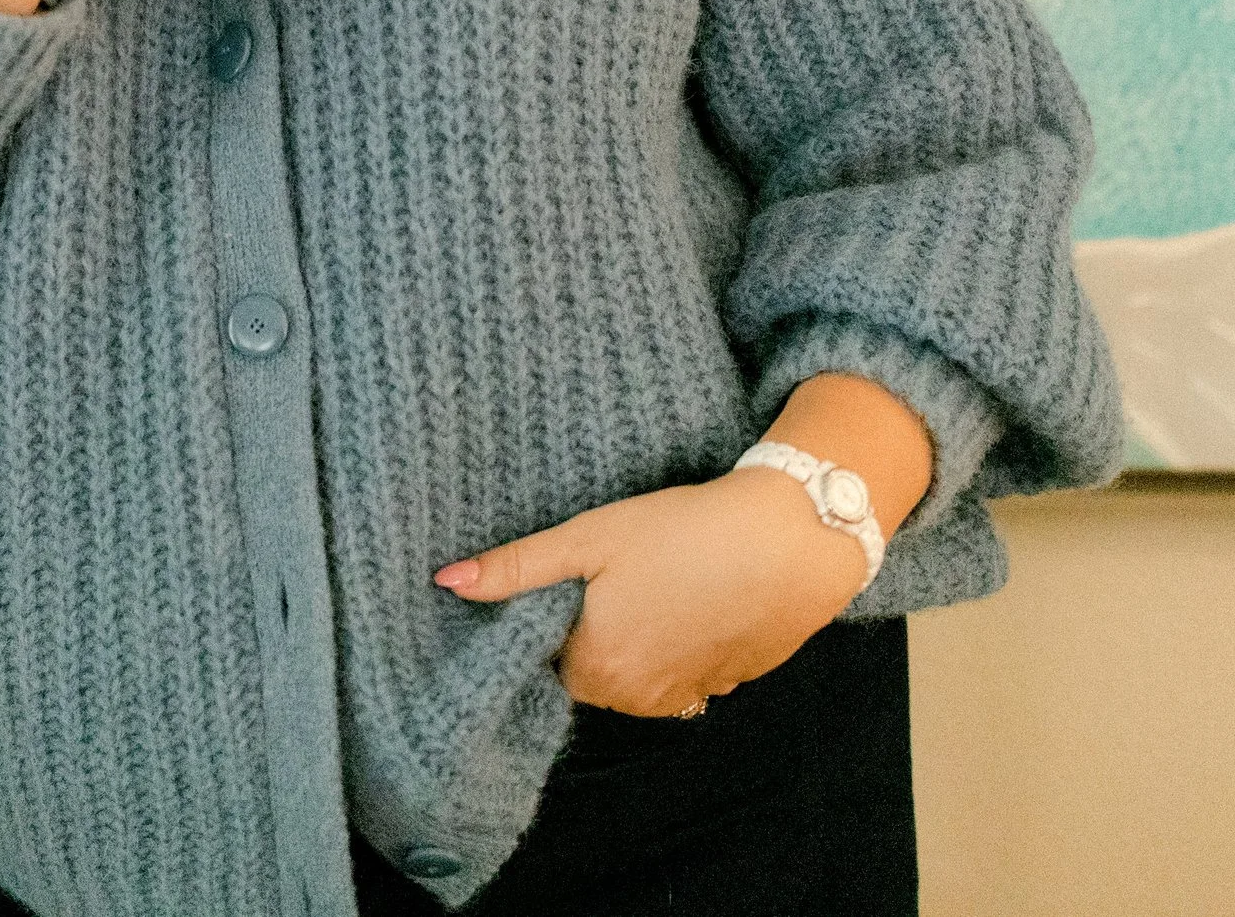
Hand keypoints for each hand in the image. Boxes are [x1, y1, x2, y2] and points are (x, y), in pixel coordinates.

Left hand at [433, 470, 866, 718]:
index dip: (550, 610)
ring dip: (633, 634)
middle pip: (587, 666)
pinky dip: (675, 641)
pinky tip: (688, 594)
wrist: (788, 542)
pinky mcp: (724, 686)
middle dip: (591, 624)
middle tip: (615, 565)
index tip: (568, 573)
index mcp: (594, 668)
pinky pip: (677, 672)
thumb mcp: (589, 538)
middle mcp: (635, 701)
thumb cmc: (682, 533)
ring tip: (654, 575)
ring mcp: (685, 698)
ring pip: (632, 671)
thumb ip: (517, 568)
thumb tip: (445, 585)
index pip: (542, 652)